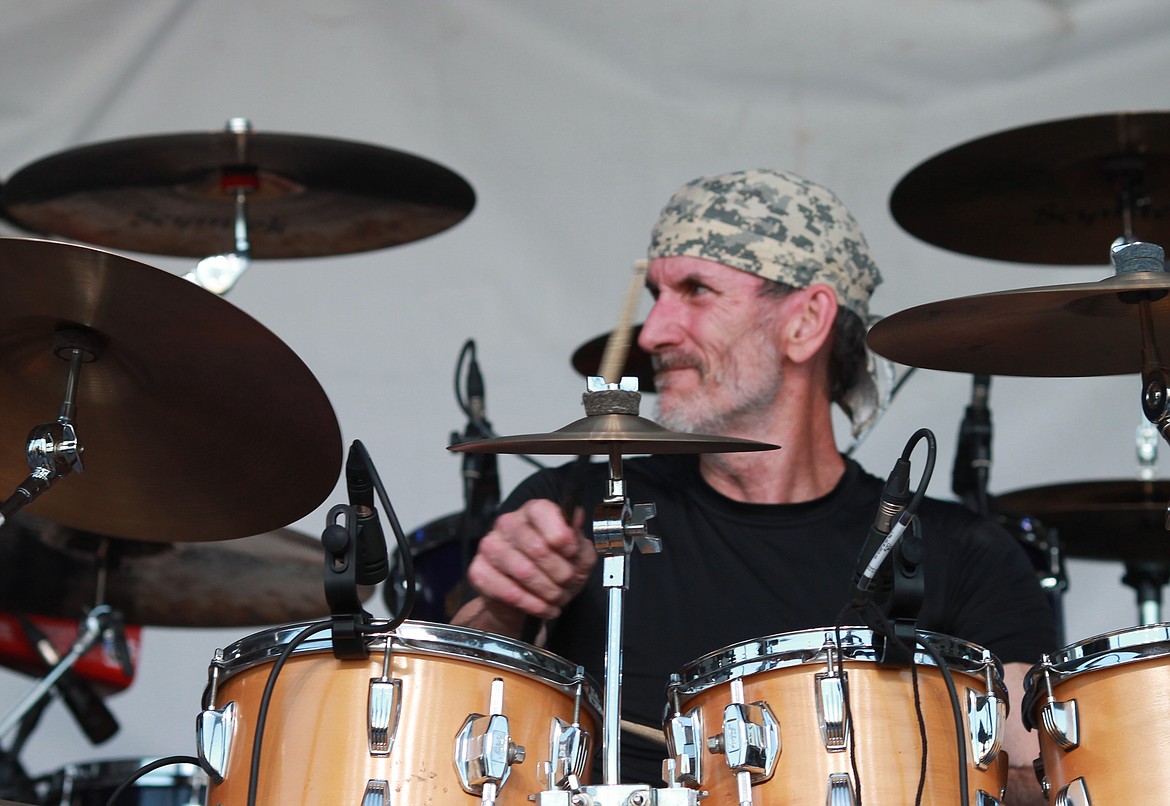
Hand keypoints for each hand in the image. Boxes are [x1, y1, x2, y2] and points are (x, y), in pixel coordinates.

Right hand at [464, 498, 595, 623]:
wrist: (529, 600)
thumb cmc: (553, 571)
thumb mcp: (577, 556)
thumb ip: (580, 540)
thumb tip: (576, 518)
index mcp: (532, 512)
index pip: (542, 511)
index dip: (560, 534)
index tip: (571, 551)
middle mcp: (508, 524)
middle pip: (537, 547)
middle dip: (560, 572)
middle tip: (568, 582)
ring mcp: (490, 547)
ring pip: (524, 572)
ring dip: (548, 591)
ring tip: (557, 597)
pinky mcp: (479, 571)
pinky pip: (508, 592)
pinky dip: (532, 604)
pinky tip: (543, 606)